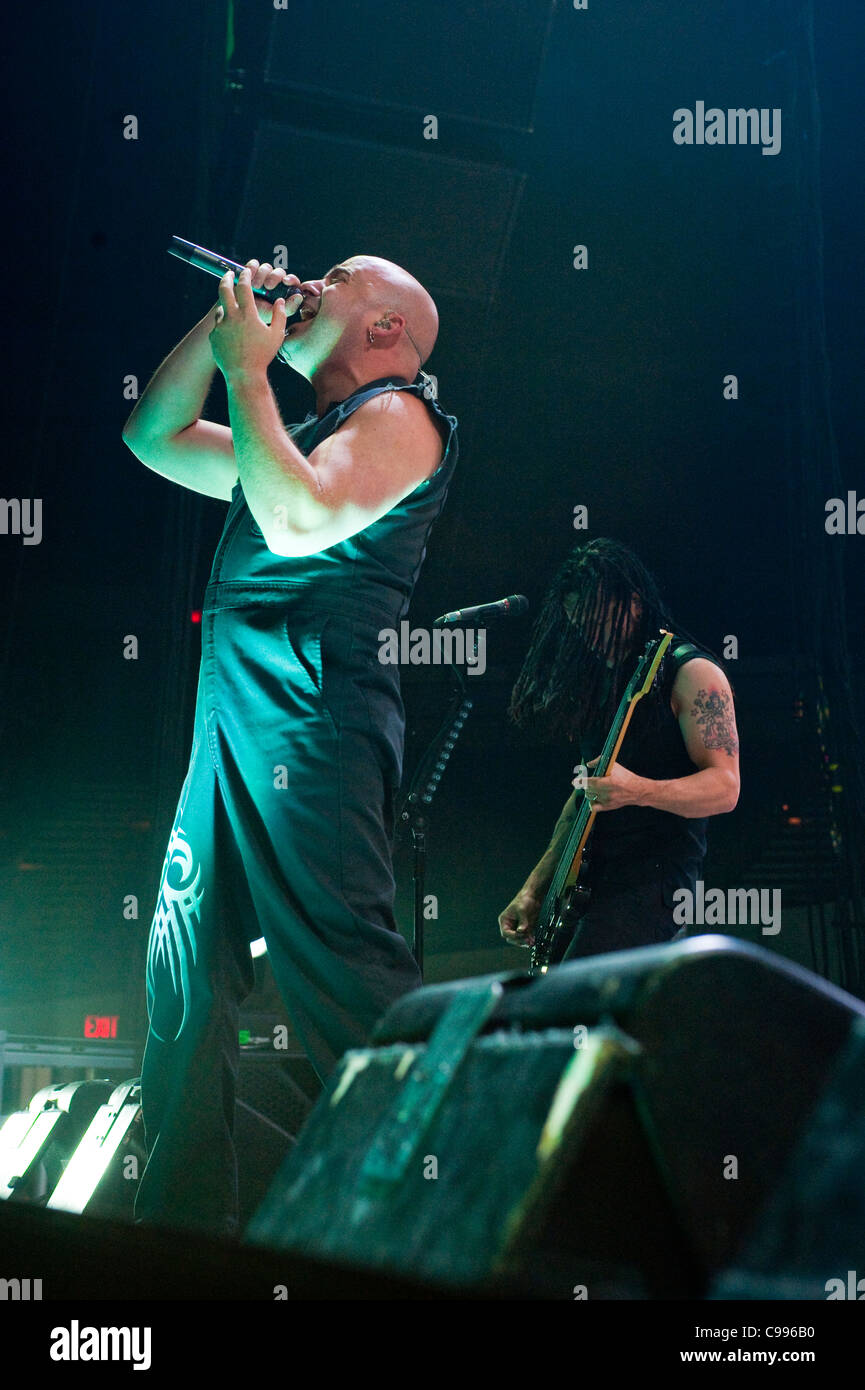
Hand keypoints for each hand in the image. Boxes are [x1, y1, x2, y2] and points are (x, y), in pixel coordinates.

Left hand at [209, 263, 302, 378]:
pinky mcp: (213, 336)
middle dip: (226, 278)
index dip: (244, 276)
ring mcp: (220, 326)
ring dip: (226, 307)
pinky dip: (224, 326)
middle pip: (224, 289)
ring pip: (221, 309)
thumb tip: (280, 301)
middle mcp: (231, 317)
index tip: (245, 272)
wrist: (244, 375)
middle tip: (229, 274)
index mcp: (247, 314)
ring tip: (234, 313)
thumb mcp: (276, 335)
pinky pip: (218, 326)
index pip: (244, 286)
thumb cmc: (262, 355)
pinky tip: (232, 335)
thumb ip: (280, 315)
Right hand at [243, 259, 303, 323]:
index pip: (292, 282)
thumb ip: (288, 307)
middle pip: (279, 272)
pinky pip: (254, 264)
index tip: (286, 281)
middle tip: (268, 286)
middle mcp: (274, 283)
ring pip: (267, 267)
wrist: (237, 314)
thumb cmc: (256, 315)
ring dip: (262, 275)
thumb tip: (299, 296)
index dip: (291, 279)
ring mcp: (262, 276)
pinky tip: (249, 277)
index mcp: (282, 292)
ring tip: (255, 286)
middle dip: (274, 277)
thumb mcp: (273, 314)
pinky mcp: (250, 271)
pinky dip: (252, 268)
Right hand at [498, 889, 541, 947]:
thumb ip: (522, 921)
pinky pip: (526, 937)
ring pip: (519, 939)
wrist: (534, 896)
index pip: (505, 932)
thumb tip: (521, 931)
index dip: (513, 935)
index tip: (521, 934)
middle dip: (519, 940)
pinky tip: (533, 940)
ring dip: (525, 942)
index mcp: (504, 920)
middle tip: (527, 941)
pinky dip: (529, 939)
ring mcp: (517, 927)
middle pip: (511, 938)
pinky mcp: (525, 928)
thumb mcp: (522, 910)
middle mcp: (510, 925)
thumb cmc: (524, 900)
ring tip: (531, 942)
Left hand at [576, 757, 645, 810]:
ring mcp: (607, 801)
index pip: (588, 782)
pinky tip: (594, 798)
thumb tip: (588, 764)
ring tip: (593, 788)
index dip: (580, 782)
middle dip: (585, 786)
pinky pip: (594, 807)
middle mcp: (606, 793)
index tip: (575, 781)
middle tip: (585, 782)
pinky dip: (591, 803)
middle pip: (588, 790)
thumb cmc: (625, 776)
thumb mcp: (614, 765)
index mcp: (607, 782)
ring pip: (590, 797)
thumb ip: (599, 761)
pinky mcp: (608, 807)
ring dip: (589, 792)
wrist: (637, 790)